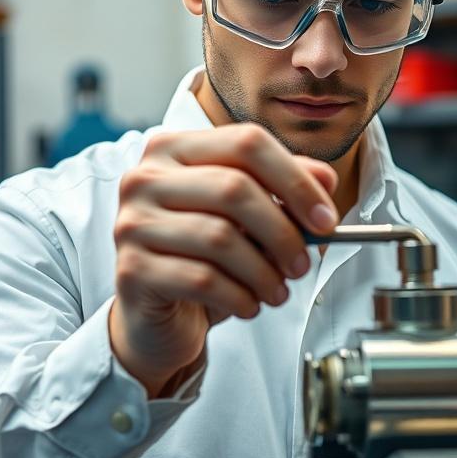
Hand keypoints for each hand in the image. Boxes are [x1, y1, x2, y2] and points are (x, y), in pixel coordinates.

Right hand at [109, 123, 337, 397]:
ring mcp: (132, 222)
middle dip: (283, 231)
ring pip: (219, 237)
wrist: (154, 314)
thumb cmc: (200, 257)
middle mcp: (146, 178)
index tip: (325, 217)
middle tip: (303, 263)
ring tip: (276, 290)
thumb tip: (324, 180)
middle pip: (234, 188)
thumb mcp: (246, 217)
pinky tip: (248, 304)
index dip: (295, 180)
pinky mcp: (131, 270)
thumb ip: (282, 189)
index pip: (246, 143)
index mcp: (175, 148)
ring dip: (263, 271)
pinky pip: (201, 279)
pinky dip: (239, 296)